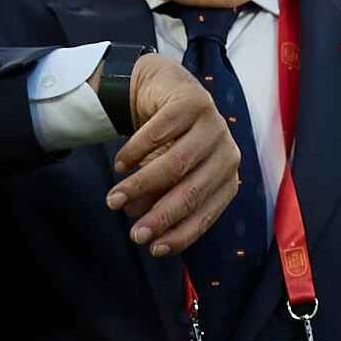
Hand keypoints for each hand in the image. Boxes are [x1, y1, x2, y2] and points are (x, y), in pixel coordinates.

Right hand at [104, 54, 240, 256]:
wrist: (166, 90)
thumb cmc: (170, 142)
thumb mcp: (167, 177)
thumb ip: (158, 199)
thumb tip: (139, 220)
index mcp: (227, 176)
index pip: (207, 213)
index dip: (181, 234)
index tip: (154, 250)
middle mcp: (227, 152)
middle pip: (191, 191)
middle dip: (159, 216)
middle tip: (133, 234)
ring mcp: (213, 125)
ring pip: (174, 164)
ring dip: (140, 186)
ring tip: (113, 199)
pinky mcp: (193, 102)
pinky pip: (159, 132)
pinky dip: (135, 151)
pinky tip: (119, 164)